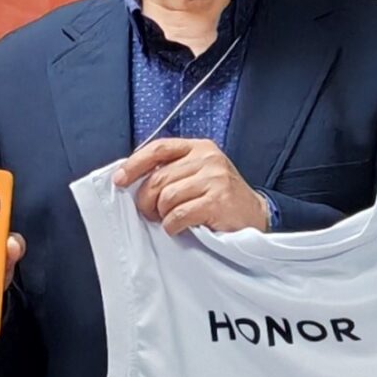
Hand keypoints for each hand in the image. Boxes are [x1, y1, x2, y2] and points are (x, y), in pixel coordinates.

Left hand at [114, 139, 271, 235]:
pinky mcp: (217, 201)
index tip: (119, 180)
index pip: (158, 149)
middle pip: (158, 179)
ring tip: (169, 220)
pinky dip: (172, 226)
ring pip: (166, 198)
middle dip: (146, 201)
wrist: (256, 215)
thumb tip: (132, 180)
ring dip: (162, 215)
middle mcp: (208, 159)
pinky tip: (179, 228)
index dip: (134, 165)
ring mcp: (214, 179)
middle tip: (149, 213)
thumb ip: (173, 170)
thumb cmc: (221, 197)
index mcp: (199, 148)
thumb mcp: (200, 173)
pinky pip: (179, 215)